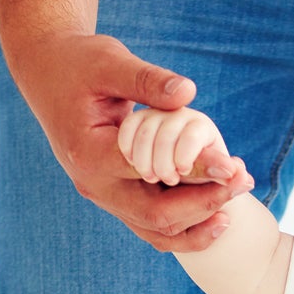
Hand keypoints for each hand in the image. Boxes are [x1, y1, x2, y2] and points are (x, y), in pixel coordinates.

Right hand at [4, 31, 252, 251]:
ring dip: (198, 225)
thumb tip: (188, 92)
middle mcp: (94, 185)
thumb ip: (147, 80)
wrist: (49, 74)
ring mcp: (103, 197)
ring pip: (155, 231)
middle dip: (205, 203)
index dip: (194, 170)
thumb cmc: (79, 62)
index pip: (150, 171)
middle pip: (156, 215)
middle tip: (244, 183)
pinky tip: (216, 218)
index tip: (231, 164)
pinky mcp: (115, 198)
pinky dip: (184, 229)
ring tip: (236, 208)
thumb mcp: (110, 61)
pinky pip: (151, 227)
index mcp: (90, 153)